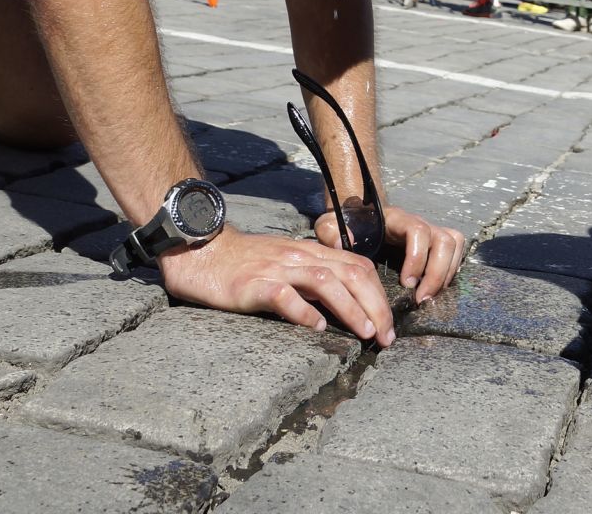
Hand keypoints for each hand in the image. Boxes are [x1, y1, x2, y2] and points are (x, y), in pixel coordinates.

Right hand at [157, 228, 395, 344]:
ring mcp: (277, 269)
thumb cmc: (245, 264)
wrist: (202, 252)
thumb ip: (314, 278)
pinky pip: (284, 295)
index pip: (359, 267)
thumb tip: (346, 305)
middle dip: (376, 306)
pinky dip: (304, 312)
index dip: (380, 295)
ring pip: (326, 282)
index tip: (389, 324)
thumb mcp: (287, 263)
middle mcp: (300, 257)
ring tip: (366, 333)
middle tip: (387, 338)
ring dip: (351, 309)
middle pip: (351, 274)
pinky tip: (317, 328)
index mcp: (312, 252)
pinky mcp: (254, 284)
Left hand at [315, 205, 465, 303]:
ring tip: (427, 297)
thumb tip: (343, 242)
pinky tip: (433, 290)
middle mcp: (418, 223)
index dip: (417, 257)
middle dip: (436, 273)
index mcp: (395, 219)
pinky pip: (455, 251)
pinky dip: (450, 271)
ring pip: (454, 244)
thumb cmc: (345, 224)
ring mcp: (429, 231)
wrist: (358, 214)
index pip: (418, 231)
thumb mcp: (330, 225)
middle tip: (420, 299)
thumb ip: (331, 232)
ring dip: (446, 274)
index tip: (406, 283)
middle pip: (445, 240)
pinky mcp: (434, 243)